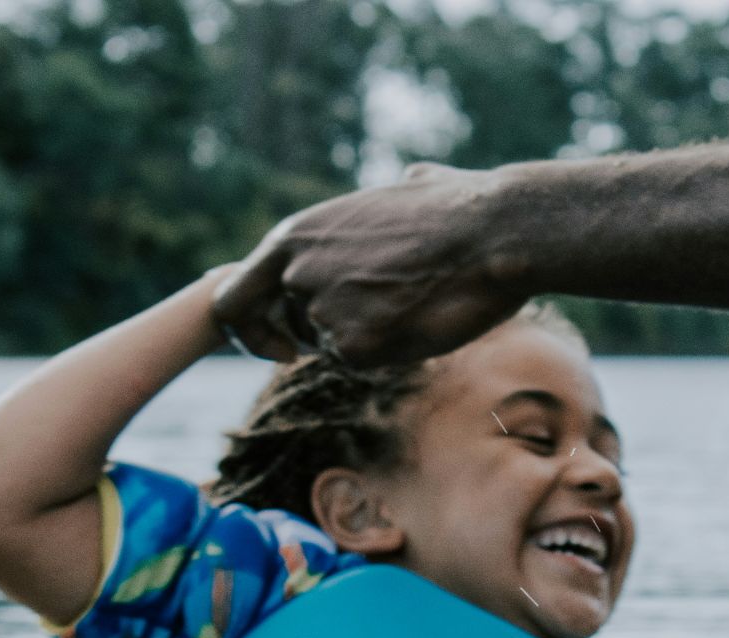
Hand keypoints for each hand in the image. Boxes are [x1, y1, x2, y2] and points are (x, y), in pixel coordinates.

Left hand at [212, 164, 531, 365]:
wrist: (495, 232)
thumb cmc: (464, 208)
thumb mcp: (412, 186)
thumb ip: (390, 195)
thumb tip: (416, 181)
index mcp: (295, 234)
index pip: (233, 296)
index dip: (250, 327)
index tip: (281, 343)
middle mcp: (295, 272)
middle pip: (288, 329)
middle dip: (324, 332)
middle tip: (374, 322)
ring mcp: (321, 310)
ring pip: (331, 347)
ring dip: (366, 336)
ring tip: (413, 302)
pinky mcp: (352, 346)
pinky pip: (362, 364)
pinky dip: (390, 352)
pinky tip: (421, 319)